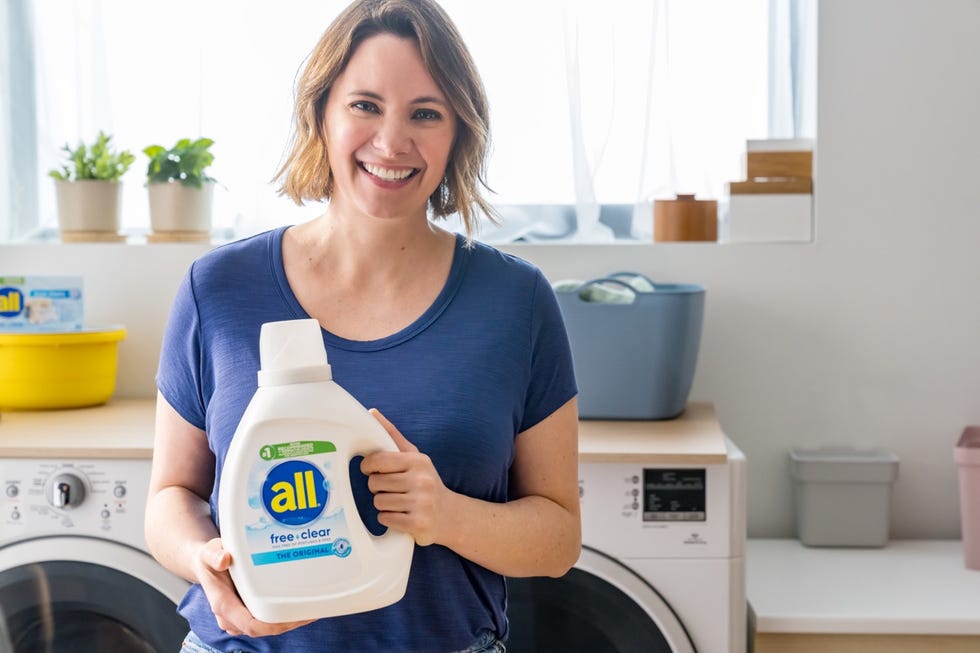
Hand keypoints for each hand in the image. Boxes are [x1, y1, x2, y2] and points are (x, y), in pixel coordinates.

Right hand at [193, 538, 314, 636]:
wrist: (206, 564)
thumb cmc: (209, 559)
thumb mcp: (209, 551)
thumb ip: (215, 555)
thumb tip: (224, 559)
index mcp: (224, 605)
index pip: (251, 624)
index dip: (274, 624)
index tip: (294, 617)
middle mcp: (232, 617)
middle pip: (264, 628)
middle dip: (289, 623)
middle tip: (312, 611)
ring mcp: (240, 617)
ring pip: (268, 627)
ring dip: (289, 621)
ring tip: (312, 609)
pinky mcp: (248, 613)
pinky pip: (267, 620)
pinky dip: (284, 616)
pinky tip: (301, 606)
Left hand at [361, 409, 450, 546]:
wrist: (449, 515)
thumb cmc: (426, 482)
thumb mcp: (414, 456)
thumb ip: (392, 435)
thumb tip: (371, 412)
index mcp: (418, 461)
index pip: (377, 460)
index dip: (368, 466)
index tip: (371, 470)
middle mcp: (422, 480)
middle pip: (374, 483)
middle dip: (377, 487)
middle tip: (391, 489)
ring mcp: (421, 503)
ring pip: (378, 502)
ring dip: (383, 504)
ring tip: (398, 502)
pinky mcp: (418, 524)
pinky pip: (385, 519)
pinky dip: (388, 519)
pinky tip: (401, 515)